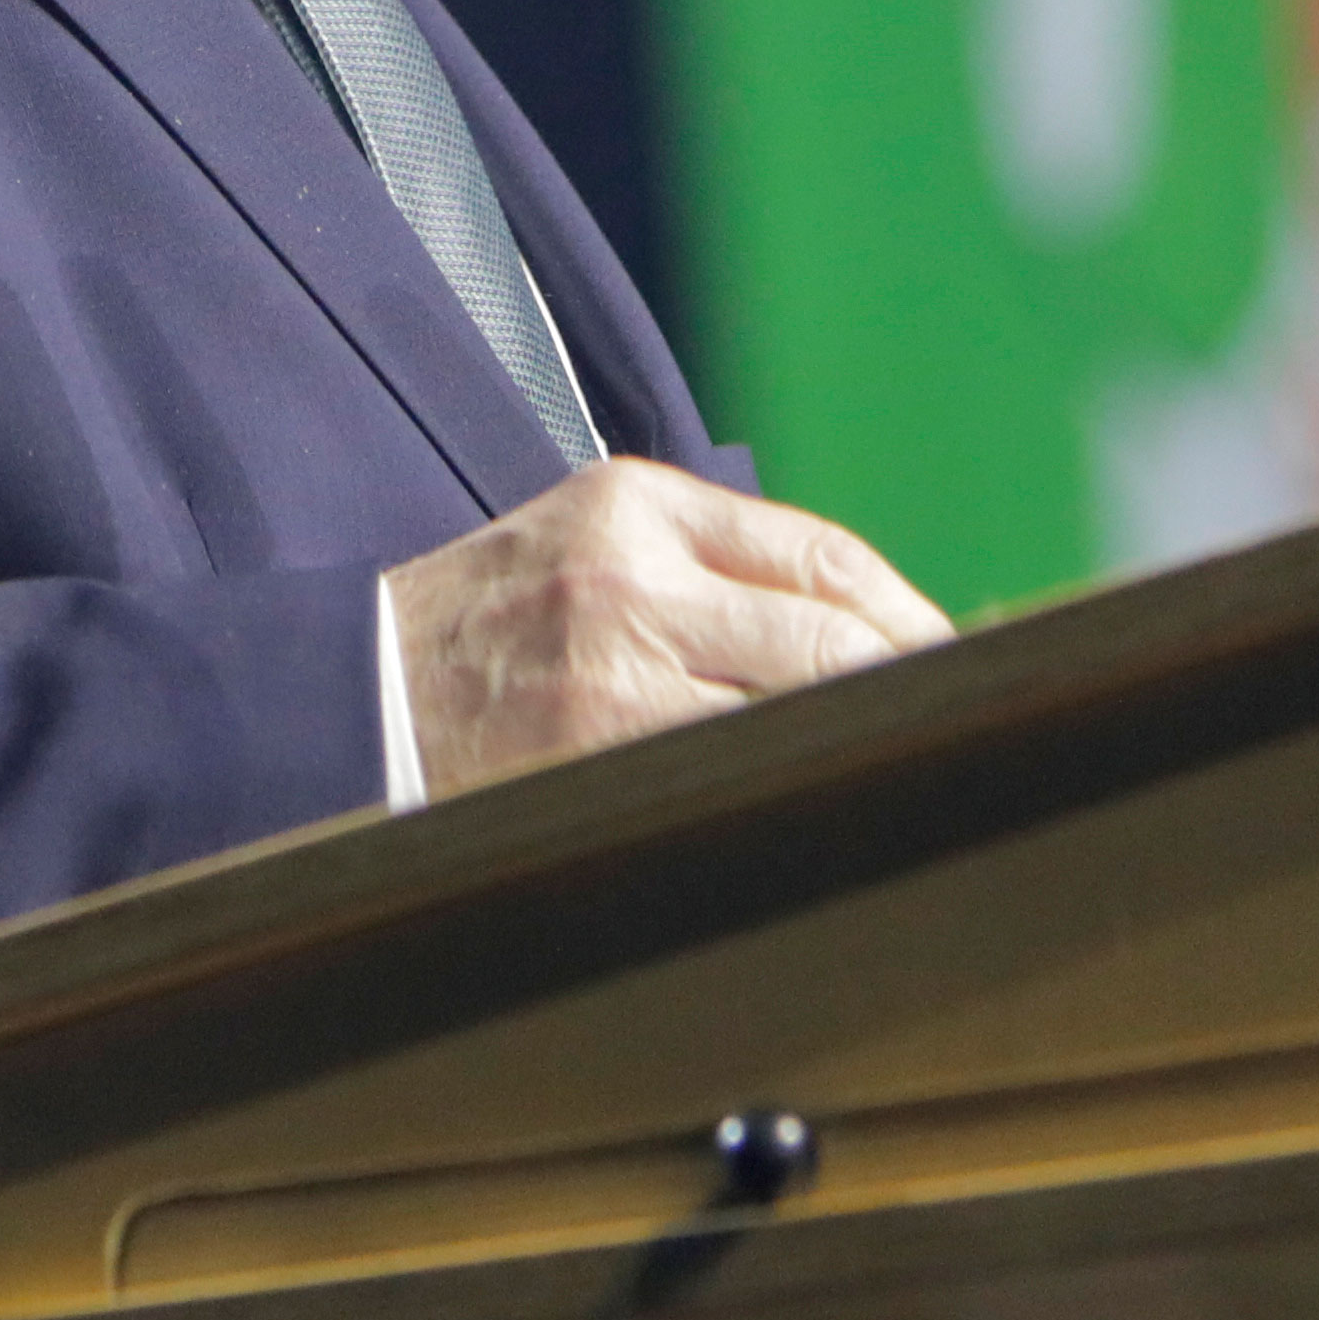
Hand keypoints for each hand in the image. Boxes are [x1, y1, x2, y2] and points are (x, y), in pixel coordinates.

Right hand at [385, 459, 955, 796]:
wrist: (352, 692)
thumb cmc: (487, 627)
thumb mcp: (589, 543)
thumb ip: (709, 567)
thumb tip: (865, 634)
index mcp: (638, 505)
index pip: (823, 558)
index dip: (909, 619)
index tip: (957, 663)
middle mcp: (630, 575)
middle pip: (826, 637)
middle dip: (909, 691)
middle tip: (966, 734)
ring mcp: (610, 669)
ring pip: (792, 711)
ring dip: (860, 747)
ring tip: (907, 776)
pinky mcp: (588, 753)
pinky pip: (726, 775)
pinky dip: (784, 794)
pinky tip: (818, 813)